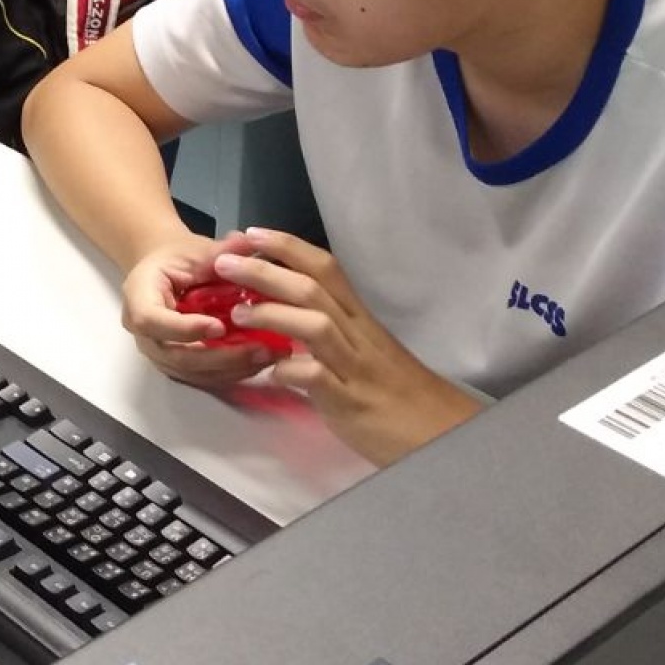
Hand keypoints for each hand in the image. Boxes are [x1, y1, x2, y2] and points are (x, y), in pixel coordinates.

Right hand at [120, 232, 276, 393]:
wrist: (166, 272)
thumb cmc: (178, 259)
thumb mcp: (196, 250)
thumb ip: (220, 251)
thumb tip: (248, 243)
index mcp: (138, 298)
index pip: (152, 321)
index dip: (184, 329)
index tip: (220, 327)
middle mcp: (143, 333)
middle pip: (175, 356)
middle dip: (218, 357)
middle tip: (257, 349)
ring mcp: (159, 354)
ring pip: (190, 373)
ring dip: (230, 369)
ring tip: (266, 357)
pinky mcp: (176, 366)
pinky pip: (201, 378)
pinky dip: (230, 373)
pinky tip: (258, 363)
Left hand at [210, 229, 481, 467]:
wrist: (440, 431)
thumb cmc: (397, 391)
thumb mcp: (364, 351)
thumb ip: (330, 332)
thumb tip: (285, 318)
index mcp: (359, 319)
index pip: (324, 269)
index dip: (286, 247)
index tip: (252, 232)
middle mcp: (358, 335)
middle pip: (312, 289)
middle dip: (265, 270)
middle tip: (224, 261)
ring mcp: (354, 367)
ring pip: (316, 326)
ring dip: (274, 313)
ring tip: (237, 313)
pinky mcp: (350, 402)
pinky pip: (319, 378)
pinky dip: (292, 371)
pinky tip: (270, 371)